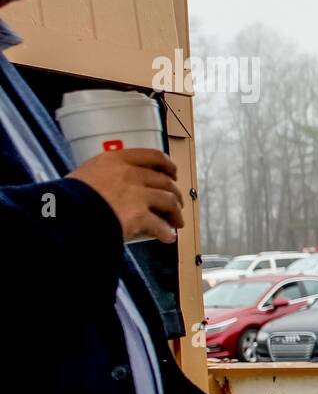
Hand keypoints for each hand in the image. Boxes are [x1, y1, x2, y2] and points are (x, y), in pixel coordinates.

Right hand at [69, 149, 183, 242]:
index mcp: (116, 160)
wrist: (64, 216)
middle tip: (176, 203)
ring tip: (176, 222)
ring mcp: (136, 194)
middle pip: (164, 181)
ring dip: (176, 213)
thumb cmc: (67, 199)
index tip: (173, 173)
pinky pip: (160, 225)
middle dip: (175, 193)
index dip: (168, 165)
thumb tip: (113, 190)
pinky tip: (167, 237)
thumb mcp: (84, 176)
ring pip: (169, 201)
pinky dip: (166, 232)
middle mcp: (130, 174)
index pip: (153, 156)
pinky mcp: (139, 215)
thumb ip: (103, 177)